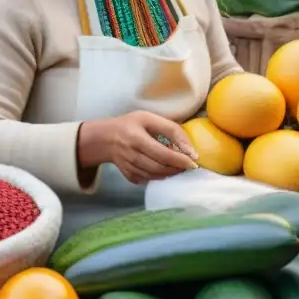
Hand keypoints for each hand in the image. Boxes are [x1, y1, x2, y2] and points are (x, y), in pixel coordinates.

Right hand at [78, 111, 198, 185]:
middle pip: (159, 167)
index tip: (194, 161)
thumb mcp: (148, 118)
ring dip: (170, 173)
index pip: (162, 154)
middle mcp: (131, 155)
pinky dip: (159, 176)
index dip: (180, 160)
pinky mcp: (128, 176)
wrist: (104, 138)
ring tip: (178, 166)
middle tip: (188, 164)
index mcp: (136, 138)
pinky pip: (148, 180)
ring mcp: (129, 168)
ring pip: (155, 176)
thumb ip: (171, 130)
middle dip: (177, 168)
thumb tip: (190, 150)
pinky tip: (164, 169)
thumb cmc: (129, 125)